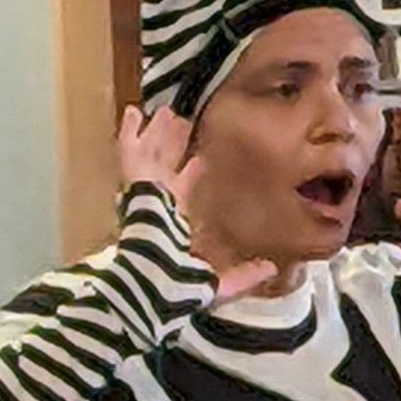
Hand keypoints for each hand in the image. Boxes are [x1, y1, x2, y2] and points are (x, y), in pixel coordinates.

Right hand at [117, 106, 278, 305]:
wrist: (155, 285)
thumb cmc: (180, 290)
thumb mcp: (219, 283)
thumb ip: (245, 275)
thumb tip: (272, 267)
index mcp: (173, 227)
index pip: (182, 193)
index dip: (190, 175)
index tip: (199, 160)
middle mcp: (158, 207)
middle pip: (166, 167)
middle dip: (172, 146)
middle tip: (180, 123)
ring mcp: (146, 195)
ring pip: (151, 155)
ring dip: (157, 134)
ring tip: (165, 111)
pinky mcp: (137, 186)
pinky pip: (129, 153)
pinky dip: (129, 133)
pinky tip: (131, 111)